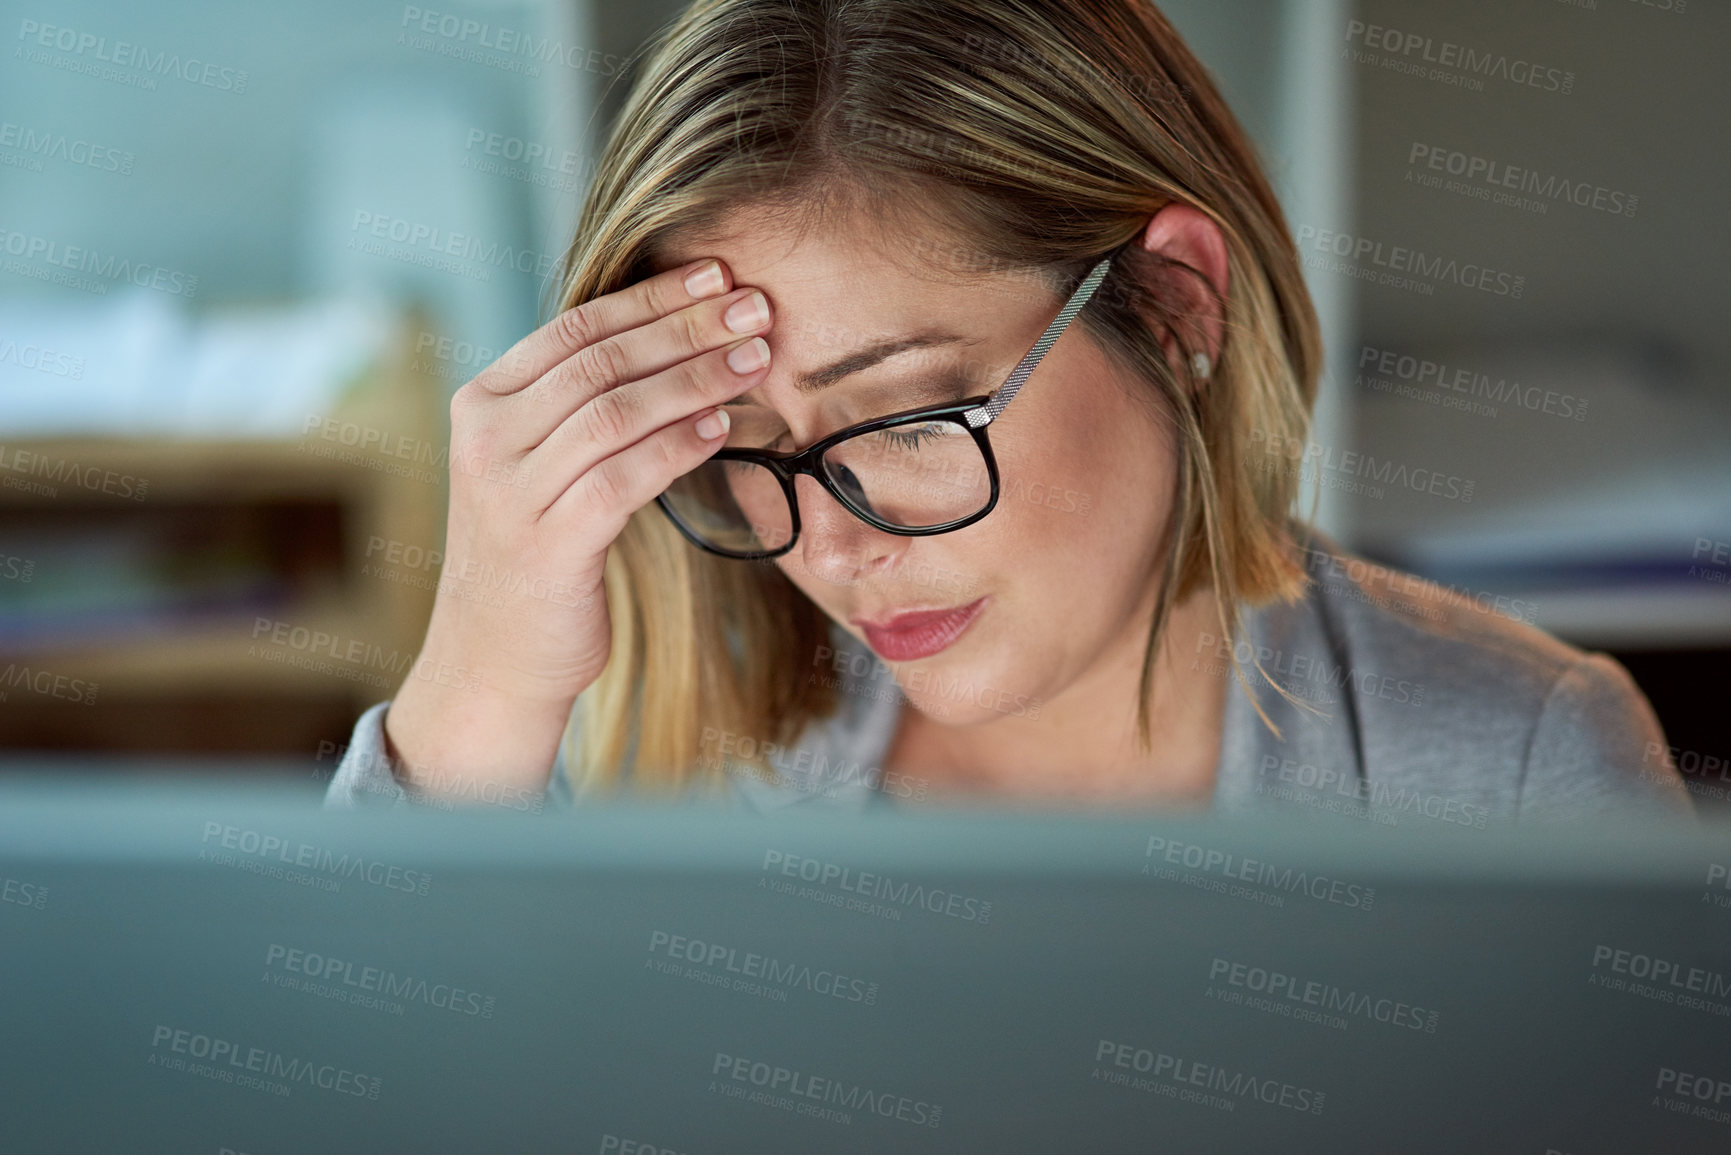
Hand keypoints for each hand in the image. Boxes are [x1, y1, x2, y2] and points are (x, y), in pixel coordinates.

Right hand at [384, 257, 772, 797]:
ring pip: (614, 411)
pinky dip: (678, 444)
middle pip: (601, 361)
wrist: (495, 657)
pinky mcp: (546, 545)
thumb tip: (676, 336)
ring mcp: (510, 493)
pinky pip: (623, 477)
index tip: (716, 274)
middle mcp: (486, 439)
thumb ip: (583, 405)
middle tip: (755, 306)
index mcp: (484, 403)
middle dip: (686, 327)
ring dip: (694, 378)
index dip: (651, 297)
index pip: (575, 327)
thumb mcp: (544, 464)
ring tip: (754, 358)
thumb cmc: (538, 551)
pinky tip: (724, 426)